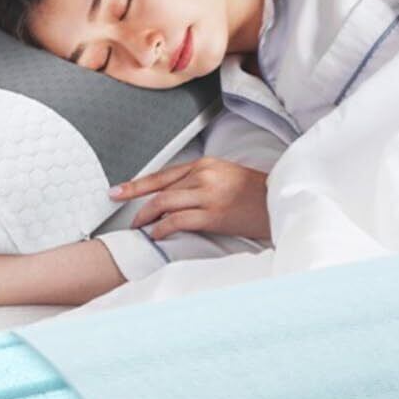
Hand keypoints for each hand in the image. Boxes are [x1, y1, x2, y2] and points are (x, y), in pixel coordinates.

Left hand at [110, 155, 271, 242]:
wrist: (280, 202)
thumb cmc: (256, 194)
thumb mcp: (227, 177)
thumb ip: (202, 181)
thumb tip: (178, 195)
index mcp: (205, 164)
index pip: (163, 175)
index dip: (136, 185)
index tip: (117, 192)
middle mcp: (203, 176)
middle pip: (159, 190)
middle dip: (137, 204)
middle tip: (127, 218)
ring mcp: (208, 195)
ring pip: (164, 204)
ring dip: (147, 218)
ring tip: (141, 228)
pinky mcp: (213, 215)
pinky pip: (178, 220)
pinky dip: (162, 228)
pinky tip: (157, 234)